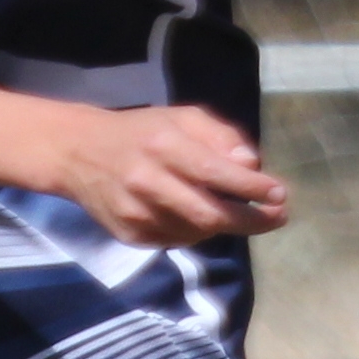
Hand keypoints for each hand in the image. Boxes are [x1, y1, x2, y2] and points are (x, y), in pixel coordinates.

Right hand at [49, 104, 288, 245]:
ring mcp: (135, 212)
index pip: (215, 173)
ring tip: (236, 210)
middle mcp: (146, 182)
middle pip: (209, 213)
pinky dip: (197, 231)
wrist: (77, 153)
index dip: (251, 187)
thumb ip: (221, 137)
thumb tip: (251, 164)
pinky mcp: (128, 234)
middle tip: (279, 217)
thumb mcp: (182, 118)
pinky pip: (177, 240)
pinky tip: (199, 215)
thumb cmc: (142, 131)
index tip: (280, 194)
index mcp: (162, 146)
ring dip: (224, 224)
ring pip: (196, 231)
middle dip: (251, 220)